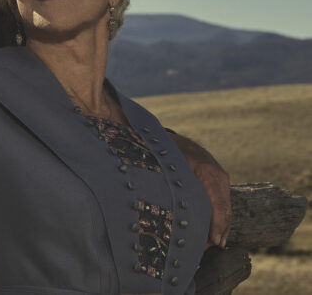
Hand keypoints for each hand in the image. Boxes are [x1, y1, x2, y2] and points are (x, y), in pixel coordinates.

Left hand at [169, 132, 231, 246]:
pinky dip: (220, 219)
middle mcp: (219, 176)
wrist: (178, 140)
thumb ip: (168, 182)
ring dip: (221, 228)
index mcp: (207, 171)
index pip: (216, 202)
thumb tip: (163, 203)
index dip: (216, 223)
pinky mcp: (220, 183)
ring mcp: (222, 179)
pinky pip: (223, 204)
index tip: (214, 241)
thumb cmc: (168, 153)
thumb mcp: (167, 164)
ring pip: (226, 208)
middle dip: (219, 231)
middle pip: (224, 209)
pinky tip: (215, 234)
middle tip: (209, 249)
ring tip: (211, 246)